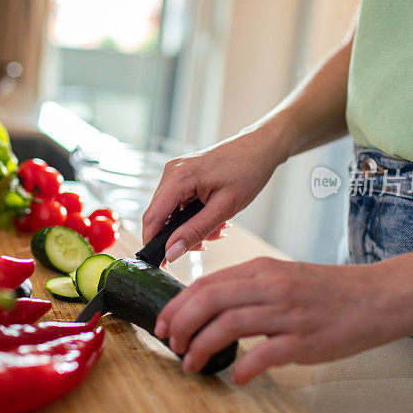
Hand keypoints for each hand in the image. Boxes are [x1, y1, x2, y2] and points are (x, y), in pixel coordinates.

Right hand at [142, 129, 285, 261]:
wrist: (260, 148)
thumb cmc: (247, 172)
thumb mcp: (224, 208)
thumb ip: (195, 231)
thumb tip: (171, 252)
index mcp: (178, 178)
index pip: (152, 218)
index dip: (153, 244)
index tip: (163, 264)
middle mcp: (171, 172)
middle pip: (160, 217)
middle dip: (180, 235)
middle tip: (206, 243)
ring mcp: (176, 173)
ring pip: (171, 212)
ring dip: (190, 227)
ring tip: (218, 229)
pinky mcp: (183, 175)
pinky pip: (179, 203)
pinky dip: (193, 216)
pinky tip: (214, 218)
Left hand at [154, 257, 404, 383]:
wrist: (377, 296)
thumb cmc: (328, 290)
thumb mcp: (283, 275)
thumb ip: (248, 287)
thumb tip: (209, 306)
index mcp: (261, 269)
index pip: (206, 283)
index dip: (177, 305)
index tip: (162, 324)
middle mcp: (271, 286)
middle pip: (209, 301)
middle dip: (180, 325)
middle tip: (171, 344)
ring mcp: (288, 313)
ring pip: (229, 326)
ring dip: (202, 347)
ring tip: (191, 363)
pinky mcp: (306, 340)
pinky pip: (264, 354)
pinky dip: (243, 367)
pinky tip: (235, 376)